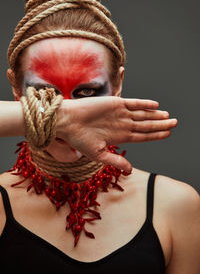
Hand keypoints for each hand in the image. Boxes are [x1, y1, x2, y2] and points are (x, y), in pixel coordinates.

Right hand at [56, 96, 177, 172]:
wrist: (68, 122)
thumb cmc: (79, 139)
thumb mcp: (98, 154)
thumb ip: (115, 160)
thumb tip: (130, 170)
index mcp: (120, 136)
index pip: (143, 136)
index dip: (155, 135)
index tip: (167, 134)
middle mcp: (123, 124)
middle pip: (146, 125)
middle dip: (161, 124)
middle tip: (175, 122)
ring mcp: (120, 113)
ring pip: (143, 114)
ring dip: (156, 114)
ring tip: (168, 115)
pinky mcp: (116, 103)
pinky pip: (134, 103)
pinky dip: (144, 104)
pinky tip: (155, 105)